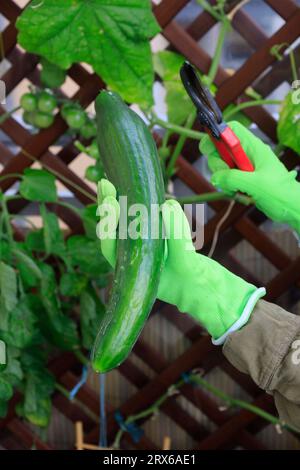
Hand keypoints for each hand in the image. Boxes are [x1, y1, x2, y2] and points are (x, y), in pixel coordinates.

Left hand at [97, 179, 264, 343]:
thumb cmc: (194, 282)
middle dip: (107, 208)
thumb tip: (168, 204)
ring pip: (121, 224)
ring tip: (107, 183)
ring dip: (115, 203)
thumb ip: (177, 236)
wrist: (206, 289)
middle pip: (112, 232)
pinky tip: (128, 188)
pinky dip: (132, 204)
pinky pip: (137, 219)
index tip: (110, 203)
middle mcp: (132, 258)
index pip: (110, 247)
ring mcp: (141, 248)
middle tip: (105, 184)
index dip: (108, 225)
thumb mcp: (186, 259)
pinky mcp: (153, 238)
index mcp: (132, 270)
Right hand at [200, 121, 299, 231]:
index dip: (217, 134)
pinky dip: (226, 186)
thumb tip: (215, 177)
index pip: (230, 130)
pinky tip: (237, 193)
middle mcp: (247, 154)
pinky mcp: (242, 178)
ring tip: (236, 189)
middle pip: (220, 149)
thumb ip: (233, 178)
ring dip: (222, 178)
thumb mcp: (256, 184)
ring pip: (221, 165)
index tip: (208, 148)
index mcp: (253, 147)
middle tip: (226, 177)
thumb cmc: (280, 193)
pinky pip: (226, 178)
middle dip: (217, 163)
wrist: (290, 207)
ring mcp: (244, 166)